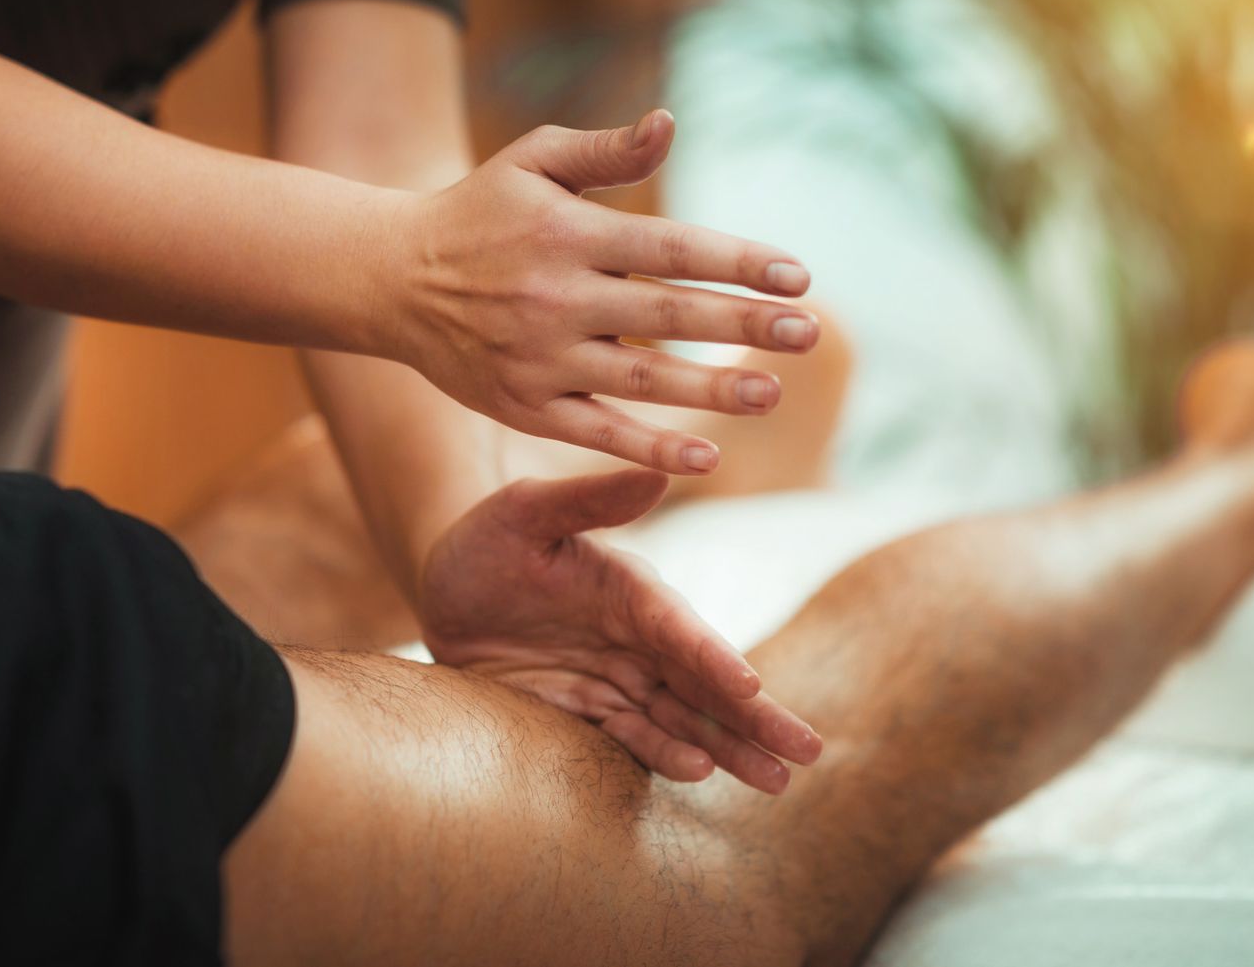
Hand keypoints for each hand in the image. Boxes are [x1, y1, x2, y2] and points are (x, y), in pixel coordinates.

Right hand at [387, 109, 820, 475]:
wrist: (390, 279)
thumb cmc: (479, 211)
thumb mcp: (534, 160)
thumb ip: (607, 152)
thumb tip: (670, 123)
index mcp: (568, 233)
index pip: (671, 248)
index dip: (738, 262)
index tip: (799, 278)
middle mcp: (555, 297)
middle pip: (667, 315)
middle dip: (743, 325)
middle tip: (809, 333)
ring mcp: (539, 357)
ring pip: (641, 380)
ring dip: (711, 390)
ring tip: (772, 392)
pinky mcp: (523, 405)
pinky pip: (596, 432)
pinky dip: (650, 448)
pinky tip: (707, 456)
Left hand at [418, 468, 822, 792]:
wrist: (445, 582)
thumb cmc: (488, 538)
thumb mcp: (527, 512)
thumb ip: (589, 499)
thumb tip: (660, 473)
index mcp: (631, 589)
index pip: (680, 629)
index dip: (713, 658)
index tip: (748, 687)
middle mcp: (636, 636)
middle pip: (704, 681)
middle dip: (755, 717)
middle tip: (808, 749)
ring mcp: (616, 675)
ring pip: (684, 716)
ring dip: (729, 747)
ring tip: (778, 780)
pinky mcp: (587, 708)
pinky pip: (633, 735)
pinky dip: (666, 753)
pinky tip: (699, 771)